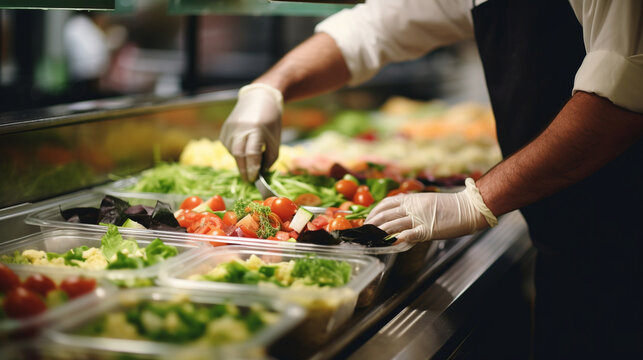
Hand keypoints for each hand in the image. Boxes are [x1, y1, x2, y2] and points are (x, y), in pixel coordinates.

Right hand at [220, 83, 282, 181]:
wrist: (259, 98)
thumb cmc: (271, 120)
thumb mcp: (275, 139)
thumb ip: (270, 158)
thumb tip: (260, 173)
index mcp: (257, 129)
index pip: (252, 153)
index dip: (252, 169)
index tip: (254, 179)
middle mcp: (241, 127)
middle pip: (239, 154)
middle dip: (243, 170)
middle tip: (249, 180)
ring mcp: (230, 127)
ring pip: (233, 151)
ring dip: (240, 160)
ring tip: (249, 159)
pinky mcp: (224, 128)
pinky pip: (228, 145)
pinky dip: (235, 151)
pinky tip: (243, 147)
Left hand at [365, 178, 497, 243]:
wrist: (469, 207)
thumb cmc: (450, 207)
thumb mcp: (427, 202)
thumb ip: (412, 207)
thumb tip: (399, 215)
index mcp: (412, 199)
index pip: (386, 203)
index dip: (374, 212)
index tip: (367, 219)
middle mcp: (413, 207)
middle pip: (385, 214)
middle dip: (372, 224)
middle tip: (365, 232)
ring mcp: (419, 218)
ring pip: (393, 224)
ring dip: (380, 233)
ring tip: (371, 239)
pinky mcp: (427, 229)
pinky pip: (408, 234)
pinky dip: (397, 240)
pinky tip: (389, 244)